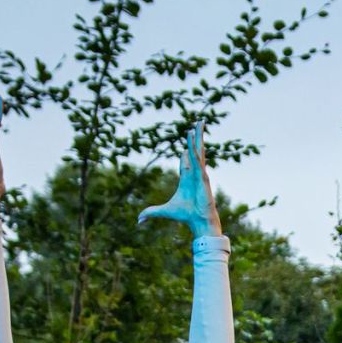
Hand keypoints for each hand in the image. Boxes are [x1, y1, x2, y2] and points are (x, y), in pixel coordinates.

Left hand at [137, 123, 220, 237]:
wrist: (199, 221)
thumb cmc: (186, 216)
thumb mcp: (165, 211)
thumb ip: (151, 212)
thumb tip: (138, 220)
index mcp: (187, 179)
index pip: (186, 163)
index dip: (185, 154)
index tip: (185, 148)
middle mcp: (195, 173)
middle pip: (195, 151)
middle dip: (195, 138)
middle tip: (196, 124)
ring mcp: (200, 173)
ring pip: (198, 150)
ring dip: (198, 135)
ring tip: (199, 122)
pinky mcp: (203, 175)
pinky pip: (198, 158)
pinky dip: (195, 146)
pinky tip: (192, 135)